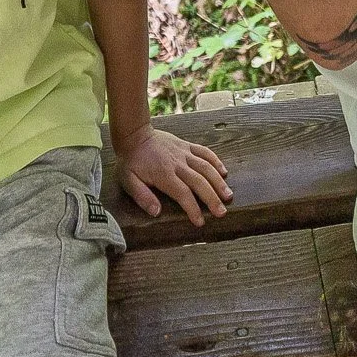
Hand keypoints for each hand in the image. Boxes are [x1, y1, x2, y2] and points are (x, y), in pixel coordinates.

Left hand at [113, 124, 231, 227]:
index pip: (183, 193)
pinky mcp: (186, 146)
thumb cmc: (131, 161)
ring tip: (228, 195)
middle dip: (212, 198)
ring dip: (218, 182)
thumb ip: (142, 197)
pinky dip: (215, 161)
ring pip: (205, 167)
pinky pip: (204, 152)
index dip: (192, 208)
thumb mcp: (128, 181)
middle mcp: (177, 163)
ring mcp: (184, 153)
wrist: (135, 135)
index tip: (200, 222)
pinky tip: (224, 172)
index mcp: (164, 174)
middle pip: (199, 181)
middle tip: (222, 212)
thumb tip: (156, 212)